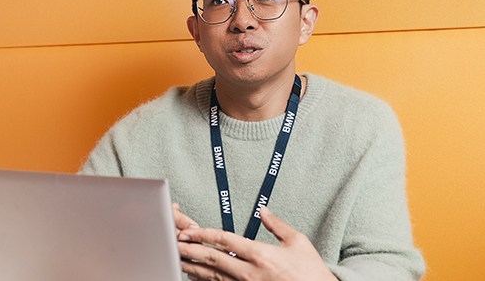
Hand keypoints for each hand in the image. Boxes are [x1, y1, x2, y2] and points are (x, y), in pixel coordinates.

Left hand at [176, 206, 336, 280]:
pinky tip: (195, 275)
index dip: (204, 234)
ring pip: (212, 276)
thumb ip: (277, 225)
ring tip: (177, 257)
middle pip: (213, 258)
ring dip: (193, 266)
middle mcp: (250, 272)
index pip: (226, 241)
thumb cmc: (310, 271)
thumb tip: (263, 210)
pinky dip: (205, 280)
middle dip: (190, 249)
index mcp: (261, 255)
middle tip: (174, 241)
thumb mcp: (298, 242)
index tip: (189, 230)